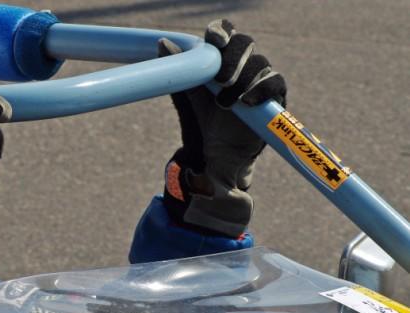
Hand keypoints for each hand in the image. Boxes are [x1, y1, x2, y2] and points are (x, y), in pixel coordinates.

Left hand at [159, 19, 286, 237]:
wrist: (217, 155)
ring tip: (224, 103)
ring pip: (260, 64)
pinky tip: (245, 102)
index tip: (213, 40)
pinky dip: (261, 90)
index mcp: (221, 61)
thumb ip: (182, 73)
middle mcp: (243, 66)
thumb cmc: (204, 124)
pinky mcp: (274, 98)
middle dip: (231, 59)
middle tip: (219, 81)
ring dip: (242, 80)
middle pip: (245, 44)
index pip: (226, 34)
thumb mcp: (190, 99)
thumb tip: (163, 44)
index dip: (222, 31)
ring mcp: (260, 80)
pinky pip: (275, 83)